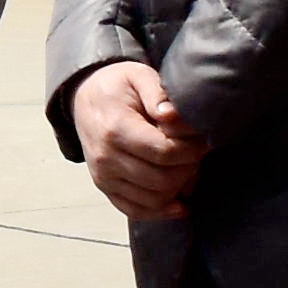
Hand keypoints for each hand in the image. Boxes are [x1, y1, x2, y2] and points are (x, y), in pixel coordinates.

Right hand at [71, 61, 207, 222]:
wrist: (83, 98)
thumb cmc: (117, 87)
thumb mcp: (138, 75)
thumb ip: (157, 92)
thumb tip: (172, 115)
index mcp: (116, 129)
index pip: (165, 153)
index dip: (192, 151)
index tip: (203, 140)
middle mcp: (106, 158)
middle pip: (163, 180)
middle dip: (190, 169)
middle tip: (198, 154)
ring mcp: (104, 177)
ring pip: (154, 199)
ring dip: (179, 188)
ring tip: (187, 168)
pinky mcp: (105, 188)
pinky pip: (135, 210)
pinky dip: (161, 211)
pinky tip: (181, 204)